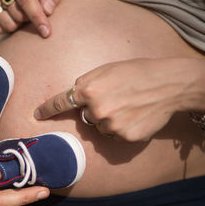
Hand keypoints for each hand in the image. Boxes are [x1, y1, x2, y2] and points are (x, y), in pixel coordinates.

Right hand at [0, 0, 61, 37]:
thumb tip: (47, 10)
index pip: (26, 0)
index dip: (37, 17)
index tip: (46, 32)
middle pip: (18, 16)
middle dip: (27, 19)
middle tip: (28, 12)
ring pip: (8, 25)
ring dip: (17, 24)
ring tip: (18, 14)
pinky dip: (6, 28)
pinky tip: (9, 17)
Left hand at [34, 58, 204, 140]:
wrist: (168, 84)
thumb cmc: (136, 72)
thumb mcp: (106, 69)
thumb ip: (85, 82)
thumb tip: (74, 95)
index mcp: (88, 89)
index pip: (60, 102)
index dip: (47, 109)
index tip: (36, 114)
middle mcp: (96, 110)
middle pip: (84, 117)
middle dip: (94, 110)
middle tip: (115, 98)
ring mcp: (110, 125)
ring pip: (99, 127)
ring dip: (108, 120)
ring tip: (127, 106)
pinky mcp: (124, 136)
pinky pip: (115, 135)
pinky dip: (121, 128)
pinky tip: (134, 116)